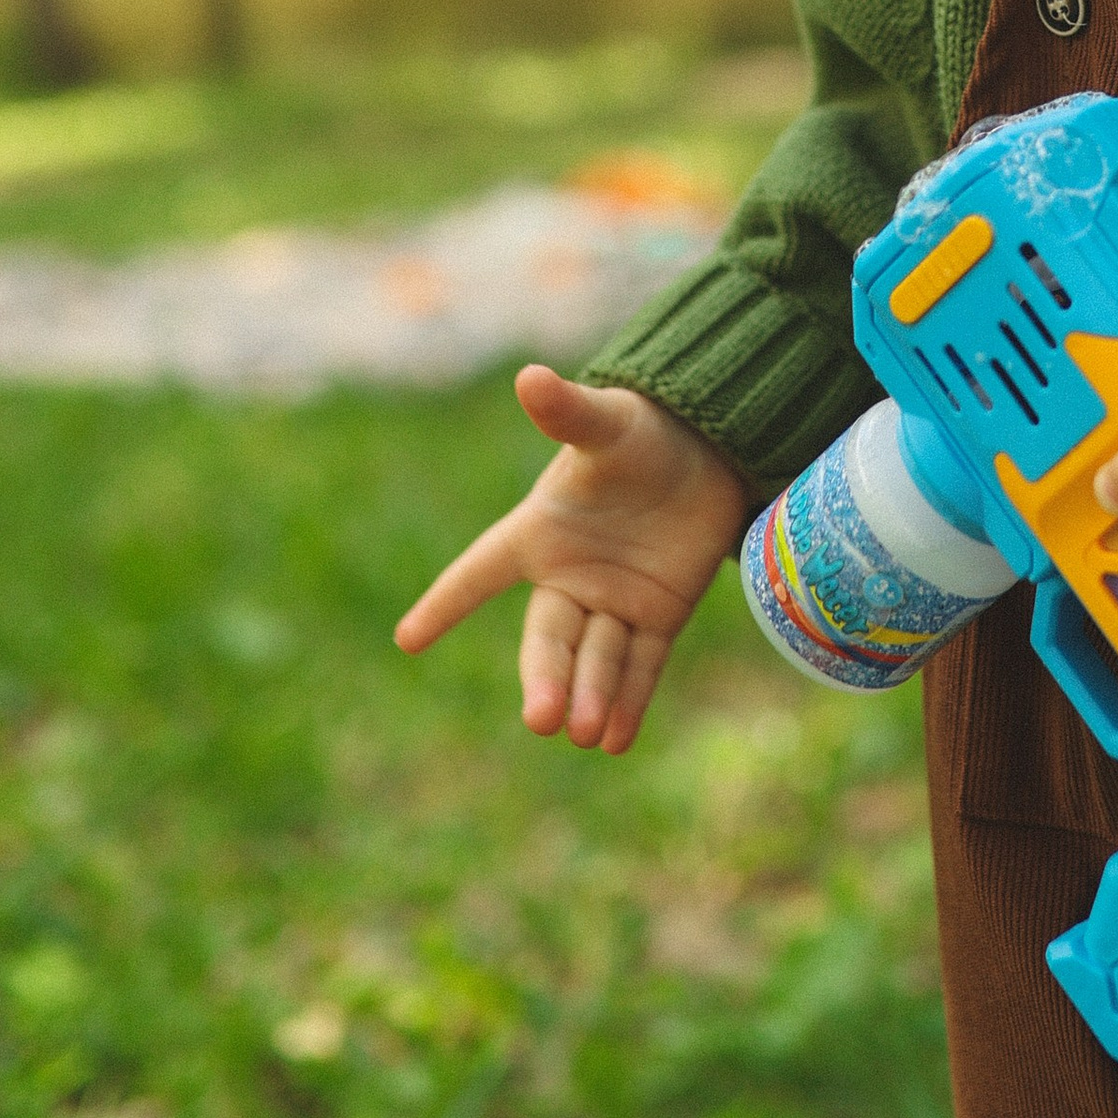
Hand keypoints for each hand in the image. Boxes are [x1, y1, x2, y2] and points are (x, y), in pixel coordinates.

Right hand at [394, 368, 750, 755]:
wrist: (710, 447)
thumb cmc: (644, 431)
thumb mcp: (607, 423)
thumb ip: (568, 413)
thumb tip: (529, 377)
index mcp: (540, 533)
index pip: (480, 572)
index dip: (446, 603)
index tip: (407, 640)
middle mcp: (570, 576)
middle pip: (548, 638)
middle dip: (545, 677)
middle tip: (543, 718)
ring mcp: (614, 600)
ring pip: (597, 657)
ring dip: (592, 695)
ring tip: (588, 733)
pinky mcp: (660, 614)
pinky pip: (641, 664)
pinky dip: (631, 700)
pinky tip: (618, 740)